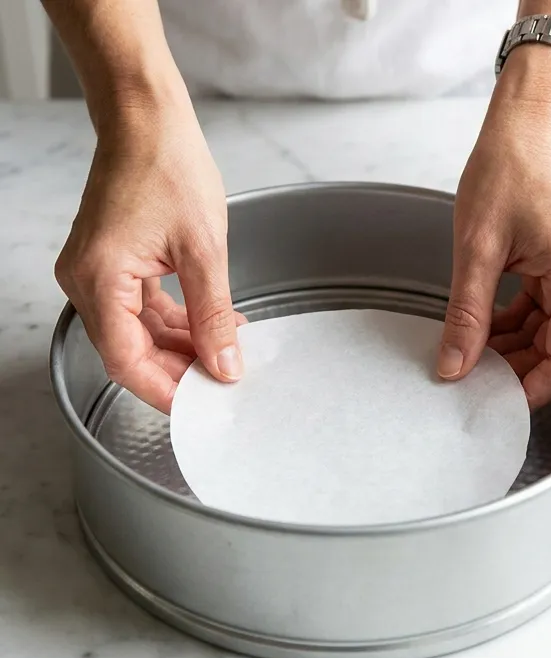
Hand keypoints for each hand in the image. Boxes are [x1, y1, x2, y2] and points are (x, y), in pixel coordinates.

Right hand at [54, 105, 243, 413]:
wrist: (148, 122)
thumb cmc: (169, 168)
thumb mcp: (205, 251)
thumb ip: (215, 315)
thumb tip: (226, 363)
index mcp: (98, 279)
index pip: (125, 360)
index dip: (165, 390)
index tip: (202, 407)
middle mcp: (86, 280)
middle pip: (129, 351)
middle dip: (178, 370)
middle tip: (225, 383)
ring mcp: (96, 272)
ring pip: (137, 332)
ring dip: (182, 347)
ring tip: (229, 354)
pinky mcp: (111, 264)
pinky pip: (140, 309)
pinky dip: (176, 322)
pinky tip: (215, 327)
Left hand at [440, 49, 550, 408]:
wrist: (536, 119)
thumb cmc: (515, 163)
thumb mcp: (477, 245)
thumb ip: (466, 313)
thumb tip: (454, 365)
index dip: (532, 390)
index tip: (494, 402)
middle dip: (518, 371)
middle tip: (469, 381)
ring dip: (515, 348)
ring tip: (470, 353)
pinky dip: (520, 324)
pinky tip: (486, 327)